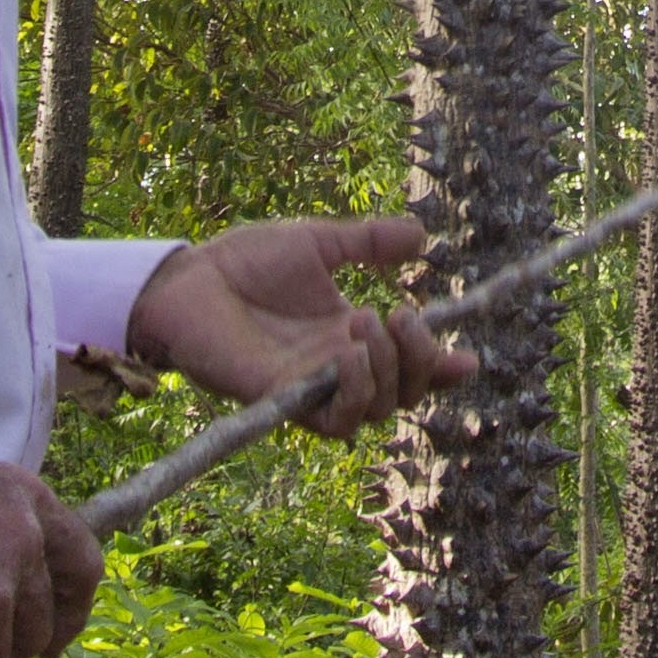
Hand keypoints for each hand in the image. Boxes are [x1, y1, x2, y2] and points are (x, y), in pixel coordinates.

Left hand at [125, 214, 478, 433]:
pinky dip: (354, 391)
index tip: (468, 357)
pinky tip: (349, 352)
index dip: (441, 368)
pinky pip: (335, 420)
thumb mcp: (319, 242)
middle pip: (404, 394)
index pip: (408, 365)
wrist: (189, 277)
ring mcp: (312, 387)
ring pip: (377, 411)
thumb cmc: (244, 261)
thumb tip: (424, 236)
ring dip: (386, 368)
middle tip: (401, 314)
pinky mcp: (284, 399)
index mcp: (349, 336)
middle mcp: (337, 368)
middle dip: (420, 359)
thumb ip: (371, 242)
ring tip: (364, 320)